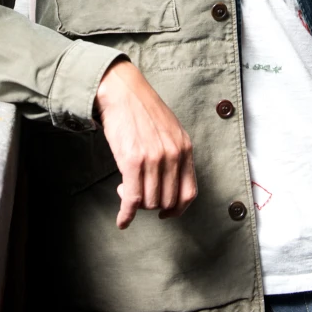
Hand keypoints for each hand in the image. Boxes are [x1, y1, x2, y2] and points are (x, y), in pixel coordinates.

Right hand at [94, 58, 197, 228]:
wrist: (122, 91)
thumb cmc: (142, 110)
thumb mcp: (169, 130)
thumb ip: (174, 154)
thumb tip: (168, 182)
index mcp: (184, 148)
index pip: (189, 192)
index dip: (177, 208)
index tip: (166, 213)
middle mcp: (173, 155)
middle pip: (167, 200)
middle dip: (152, 205)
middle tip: (139, 196)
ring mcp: (154, 159)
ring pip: (149, 201)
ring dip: (136, 204)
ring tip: (125, 190)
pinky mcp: (133, 161)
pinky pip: (132, 199)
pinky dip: (126, 214)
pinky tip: (122, 220)